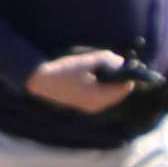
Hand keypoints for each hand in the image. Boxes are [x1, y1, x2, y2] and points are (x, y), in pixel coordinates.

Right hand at [28, 49, 142, 116]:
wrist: (39, 81)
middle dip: (119, 79)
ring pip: (110, 95)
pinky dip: (102, 87)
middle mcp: (97, 106)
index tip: (126, 63)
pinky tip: (93, 77)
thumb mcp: (87, 62)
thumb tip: (121, 61)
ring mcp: (90, 107)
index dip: (128, 74)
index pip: (125, 87)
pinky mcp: (84, 104)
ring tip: (101, 70)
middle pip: (119, 92)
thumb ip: (107, 60)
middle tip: (112, 65)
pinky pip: (101, 97)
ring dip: (111, 83)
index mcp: (100, 97)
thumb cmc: (63, 71)